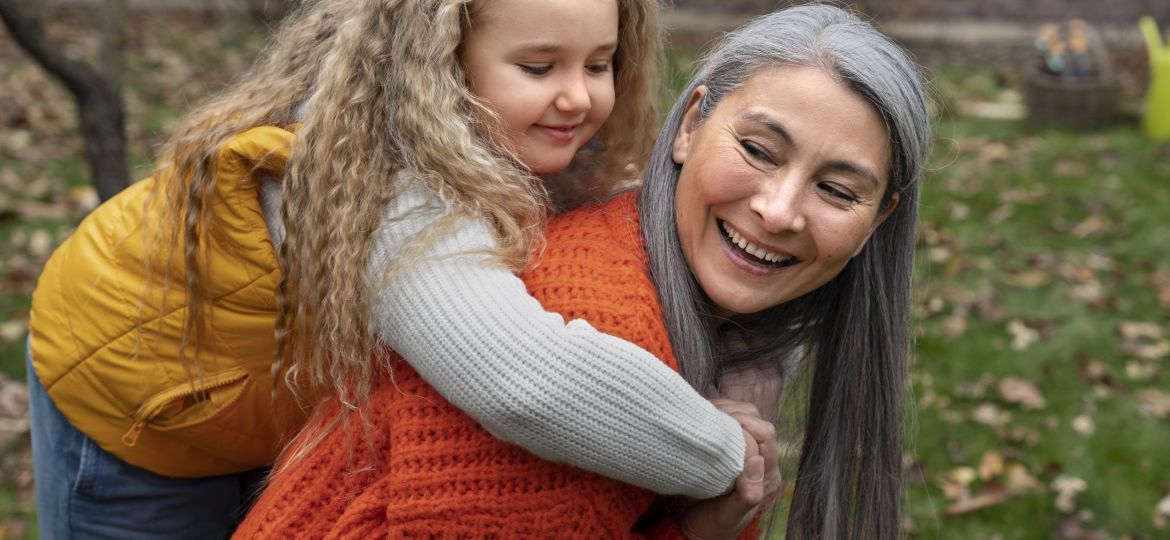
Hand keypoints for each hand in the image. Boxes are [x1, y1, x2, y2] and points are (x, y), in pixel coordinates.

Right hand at [679, 400, 779, 539]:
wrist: (690, 529)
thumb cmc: (711, 526)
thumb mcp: (729, 515)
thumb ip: (748, 493)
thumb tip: (757, 461)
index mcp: (767, 475)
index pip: (766, 433)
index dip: (746, 423)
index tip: (722, 423)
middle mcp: (759, 460)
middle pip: (756, 419)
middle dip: (734, 411)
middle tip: (710, 415)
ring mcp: (743, 452)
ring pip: (743, 414)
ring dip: (725, 409)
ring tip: (705, 414)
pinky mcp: (727, 448)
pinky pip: (728, 420)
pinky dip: (716, 412)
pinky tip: (702, 416)